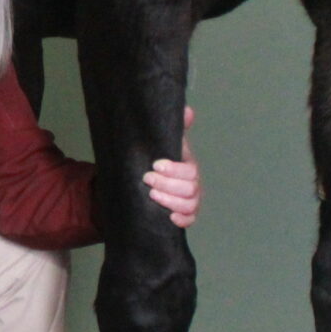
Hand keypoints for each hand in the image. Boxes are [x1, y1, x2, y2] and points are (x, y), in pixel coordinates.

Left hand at [144, 105, 200, 228]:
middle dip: (167, 185)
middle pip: (190, 189)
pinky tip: (169, 217)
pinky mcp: (182, 214)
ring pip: (190, 205)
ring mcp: (189, 201)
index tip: (155, 165)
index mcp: (188, 166)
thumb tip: (187, 110)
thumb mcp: (160, 144)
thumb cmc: (153, 161)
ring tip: (151, 195)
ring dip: (171, 201)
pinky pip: (189, 220)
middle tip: (147, 179)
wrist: (138, 182)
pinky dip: (182, 220)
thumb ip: (173, 129)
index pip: (190, 170)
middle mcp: (192, 184)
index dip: (174, 169)